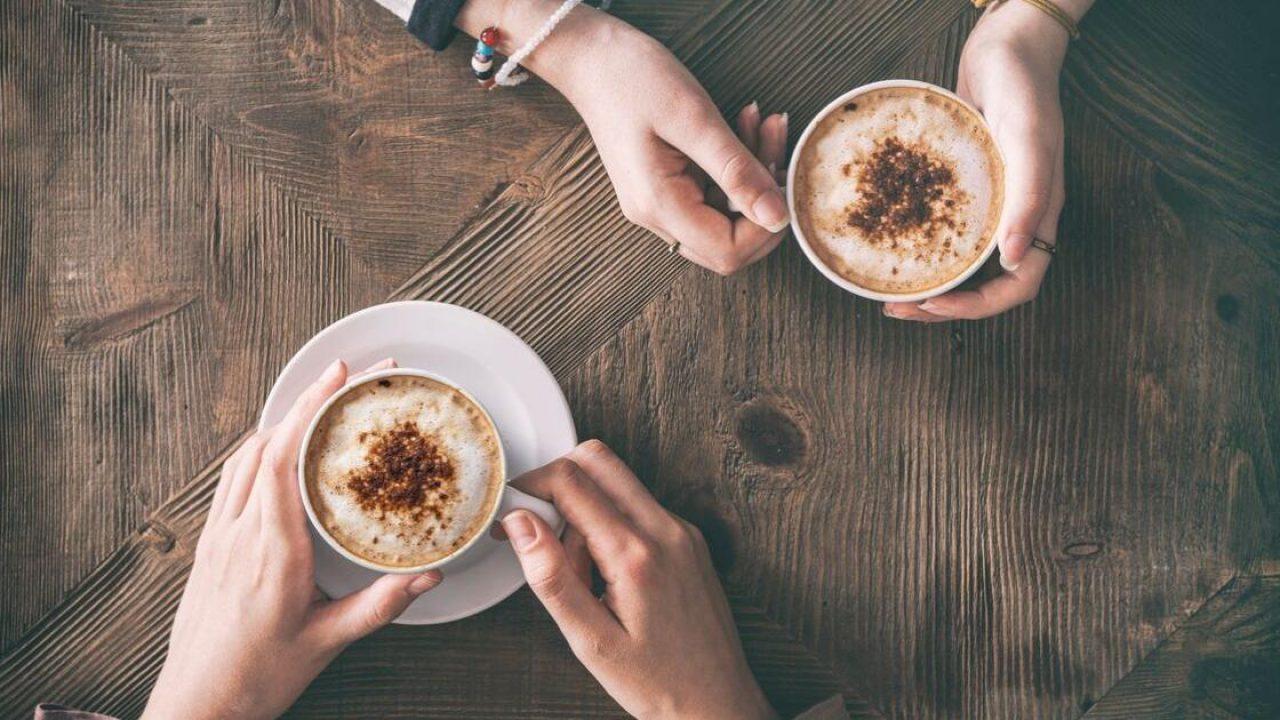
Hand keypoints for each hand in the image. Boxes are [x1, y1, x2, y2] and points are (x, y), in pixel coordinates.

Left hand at [143, 359, 441, 719]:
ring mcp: (218, 535)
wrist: (197, 704)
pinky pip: (232, 478)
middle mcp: (239, 532)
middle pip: (266, 443)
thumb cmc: (256, 676)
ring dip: (282, 420)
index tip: (341, 378)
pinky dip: (259, 449)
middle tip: (348, 374)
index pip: (285, 457)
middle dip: (308, 399)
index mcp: (272, 550)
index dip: (313, 409)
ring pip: (244, 456)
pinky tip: (279, 450)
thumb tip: (427, 577)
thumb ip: (379, 606)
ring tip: (319, 401)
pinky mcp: (209, 544)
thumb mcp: (327, 642)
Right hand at [499, 440, 777, 719]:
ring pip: (618, 481)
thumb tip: (520, 522)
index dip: (529, 489)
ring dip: (585, 505)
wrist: (718, 704)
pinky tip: (607, 575)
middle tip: (540, 533)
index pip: (570, 480)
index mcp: (635, 554)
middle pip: (597, 459)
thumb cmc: (657, 683)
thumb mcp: (590, 641)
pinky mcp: (689, 540)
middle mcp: (665, 530)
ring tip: (581, 571)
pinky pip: (639, 506)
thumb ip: (551, 576)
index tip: (511, 517)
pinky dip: (611, 522)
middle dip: (556, 482)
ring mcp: (681, 531)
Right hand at [562, 26, 790, 275]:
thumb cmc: (632, 78)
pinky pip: (711, 194)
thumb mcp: (693, 119)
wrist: (589, 57)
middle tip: (775, 146)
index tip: (782, 178)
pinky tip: (744, 126)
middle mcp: (654, 215)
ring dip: (753, 176)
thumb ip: (737, 171)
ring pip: (723, 216)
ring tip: (763, 124)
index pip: (728, 251)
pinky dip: (735, 166)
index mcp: (658, 204)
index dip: (765, 227)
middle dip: (763, 202)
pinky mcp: (663, 187)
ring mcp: (657, 204)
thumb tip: (777, 216)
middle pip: (727, 244)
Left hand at [886, 2, 1071, 320]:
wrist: (1006, 47)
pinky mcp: (967, 189)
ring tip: (890, 291)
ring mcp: (992, 205)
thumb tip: (1012, 259)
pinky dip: (921, 247)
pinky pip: (946, 231)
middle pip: (985, 284)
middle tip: (895, 307)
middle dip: (943, 306)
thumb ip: (1028, 195)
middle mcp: (1016, 217)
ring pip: (963, 263)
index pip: (1018, 285)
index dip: (978, 307)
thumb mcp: (1027, 136)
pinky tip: (889, 244)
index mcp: (1038, 215)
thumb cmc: (1023, 85)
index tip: (933, 306)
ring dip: (930, 284)